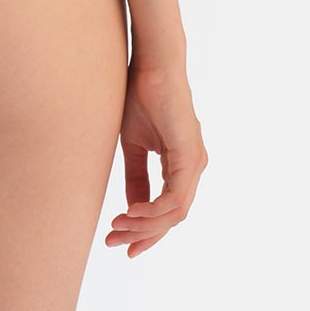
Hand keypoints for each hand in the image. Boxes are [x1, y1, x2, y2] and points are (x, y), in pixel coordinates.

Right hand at [106, 60, 206, 257]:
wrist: (150, 66)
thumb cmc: (141, 97)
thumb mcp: (134, 146)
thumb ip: (137, 178)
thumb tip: (133, 209)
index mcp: (182, 165)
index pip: (168, 209)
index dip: (147, 231)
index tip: (123, 244)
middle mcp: (194, 167)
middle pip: (173, 217)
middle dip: (143, 235)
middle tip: (114, 243)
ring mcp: (195, 162)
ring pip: (175, 213)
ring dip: (145, 225)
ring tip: (117, 227)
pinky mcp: (189, 155)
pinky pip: (176, 197)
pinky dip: (154, 210)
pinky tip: (132, 212)